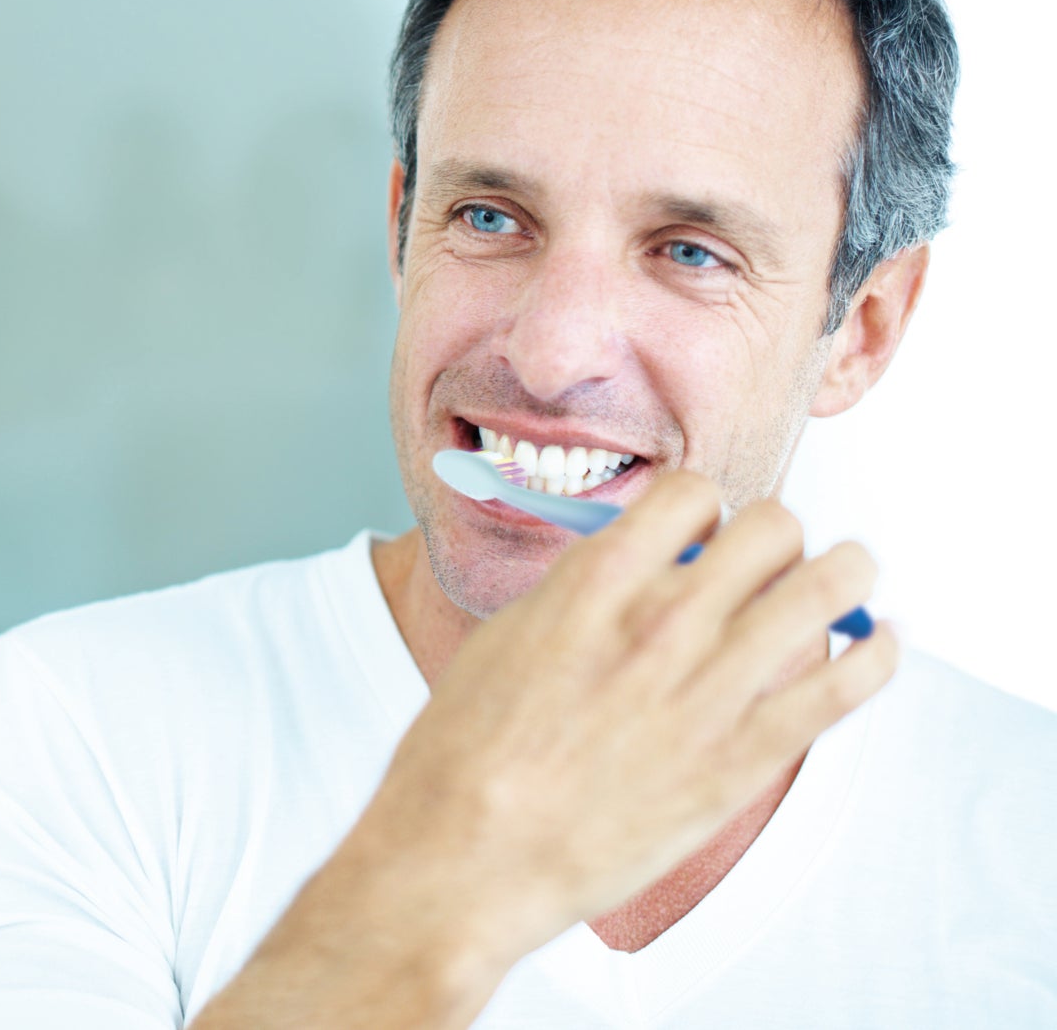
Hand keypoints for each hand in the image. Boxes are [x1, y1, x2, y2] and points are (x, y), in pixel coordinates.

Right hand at [353, 471, 896, 967]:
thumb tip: (640, 569)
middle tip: (769, 562)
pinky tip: (880, 643)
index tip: (703, 533)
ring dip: (846, 572)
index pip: (692, 492)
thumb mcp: (508, 637)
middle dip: (775, 535)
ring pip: (827, 587)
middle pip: (772, 526)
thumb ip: (583, 593)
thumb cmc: (468, 751)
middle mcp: (661, 623)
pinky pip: (848, 686)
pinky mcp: (745, 759)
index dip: (704, 508)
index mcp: (594, 583)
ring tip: (847, 578)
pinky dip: (878, 653)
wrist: (466, 855)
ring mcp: (709, 691)